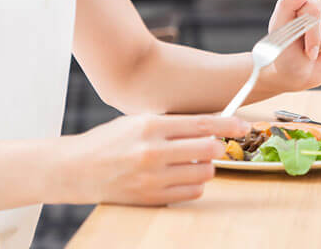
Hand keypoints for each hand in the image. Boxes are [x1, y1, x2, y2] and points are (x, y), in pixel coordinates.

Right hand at [61, 113, 249, 205]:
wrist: (77, 169)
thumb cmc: (111, 140)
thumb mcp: (139, 121)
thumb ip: (172, 123)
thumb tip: (209, 124)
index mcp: (151, 125)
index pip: (201, 123)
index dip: (228, 124)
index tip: (242, 125)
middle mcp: (153, 151)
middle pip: (208, 149)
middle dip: (219, 147)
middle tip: (216, 145)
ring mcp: (152, 178)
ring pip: (203, 173)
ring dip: (206, 166)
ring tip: (194, 161)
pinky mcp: (151, 198)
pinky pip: (191, 192)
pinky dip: (195, 184)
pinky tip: (184, 175)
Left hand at [266, 0, 320, 91]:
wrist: (296, 73)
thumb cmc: (284, 52)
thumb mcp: (279, 29)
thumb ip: (288, 2)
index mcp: (298, 0)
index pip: (314, 9)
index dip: (312, 34)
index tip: (308, 51)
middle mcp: (316, 3)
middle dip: (319, 41)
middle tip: (309, 53)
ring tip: (317, 51)